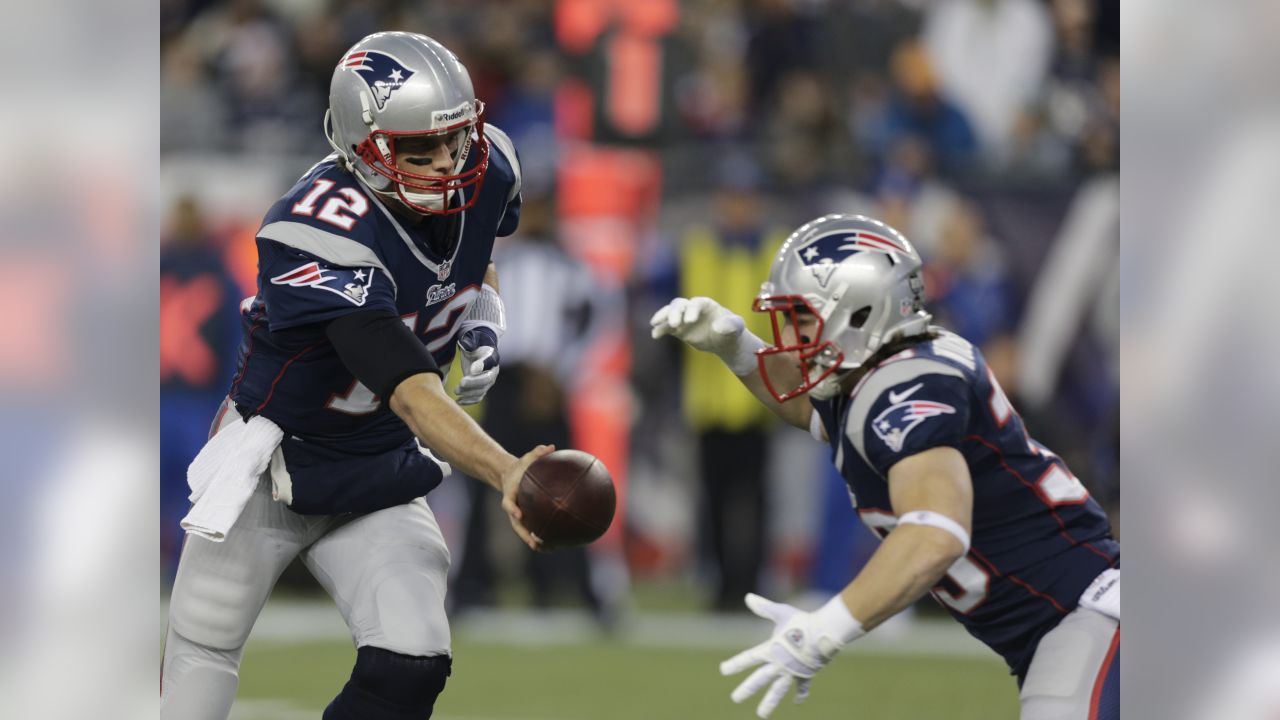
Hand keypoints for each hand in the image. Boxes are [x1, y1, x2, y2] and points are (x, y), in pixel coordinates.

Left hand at [456, 326, 499, 404]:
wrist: (477, 351)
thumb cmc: (474, 346)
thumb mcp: (472, 343)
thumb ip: (472, 348)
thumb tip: (474, 369)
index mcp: (492, 357)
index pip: (489, 362)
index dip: (481, 367)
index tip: (471, 370)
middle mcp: (493, 371)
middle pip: (486, 380)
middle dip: (473, 383)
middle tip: (460, 383)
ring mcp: (488, 382)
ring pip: (481, 391)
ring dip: (468, 393)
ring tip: (456, 390)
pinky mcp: (481, 389)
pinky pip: (477, 398)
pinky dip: (468, 401)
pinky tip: (457, 401)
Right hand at [498, 444, 553, 551]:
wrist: (508, 475)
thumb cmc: (521, 467)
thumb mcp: (527, 458)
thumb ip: (537, 453)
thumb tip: (551, 447)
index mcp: (511, 494)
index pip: (508, 503)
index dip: (512, 509)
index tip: (518, 514)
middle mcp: (513, 508)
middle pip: (517, 524)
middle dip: (525, 534)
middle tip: (536, 541)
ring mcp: (518, 515)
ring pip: (524, 531)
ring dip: (534, 541)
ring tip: (548, 549)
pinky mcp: (525, 518)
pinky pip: (532, 529)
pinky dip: (541, 538)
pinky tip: (555, 545)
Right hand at [650, 297, 762, 374]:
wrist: (725, 340)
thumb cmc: (732, 330)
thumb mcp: (736, 328)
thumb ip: (731, 325)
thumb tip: (718, 327)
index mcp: (706, 304)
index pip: (695, 303)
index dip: (691, 310)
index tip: (690, 322)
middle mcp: (692, 308)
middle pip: (679, 304)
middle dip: (674, 313)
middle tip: (674, 324)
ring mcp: (683, 318)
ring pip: (670, 313)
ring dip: (663, 317)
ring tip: (655, 325)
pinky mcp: (679, 329)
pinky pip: (666, 327)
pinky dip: (660, 329)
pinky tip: (655, 335)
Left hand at [719, 594, 863, 717]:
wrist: (825, 633)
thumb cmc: (802, 621)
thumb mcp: (781, 613)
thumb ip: (764, 608)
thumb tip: (748, 597)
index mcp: (770, 650)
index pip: (748, 658)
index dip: (735, 664)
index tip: (723, 670)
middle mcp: (779, 665)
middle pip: (759, 679)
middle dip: (746, 689)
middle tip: (735, 698)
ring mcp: (792, 672)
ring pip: (777, 691)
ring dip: (769, 702)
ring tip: (761, 714)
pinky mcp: (806, 674)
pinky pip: (802, 687)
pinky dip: (800, 694)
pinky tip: (797, 702)